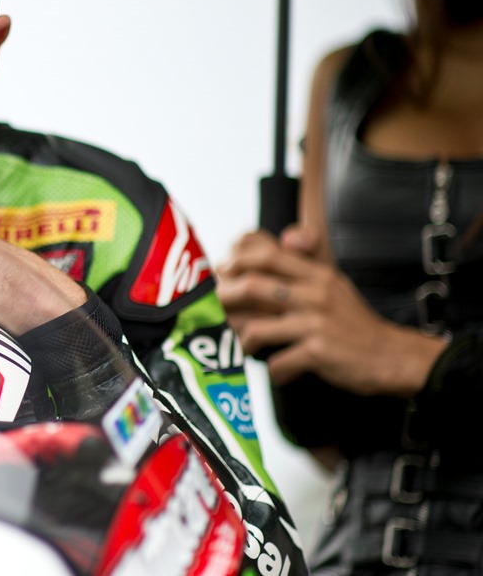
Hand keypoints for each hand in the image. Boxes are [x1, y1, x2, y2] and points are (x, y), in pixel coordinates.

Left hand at [216, 229, 447, 396]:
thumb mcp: (333, 283)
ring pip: (257, 326)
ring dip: (242, 340)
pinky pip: (279, 362)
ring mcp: (316, 322)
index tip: (223, 275)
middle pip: (252, 285)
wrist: (395, 356)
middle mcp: (314, 293)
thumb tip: (280, 240)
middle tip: (217, 313)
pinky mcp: (319, 352)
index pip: (265, 253)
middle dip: (225, 300)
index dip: (235, 262)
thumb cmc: (355, 321)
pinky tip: (278, 372)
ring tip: (246, 346)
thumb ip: (304, 263)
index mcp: (315, 273)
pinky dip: (272, 371)